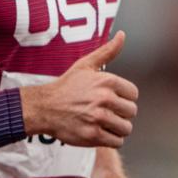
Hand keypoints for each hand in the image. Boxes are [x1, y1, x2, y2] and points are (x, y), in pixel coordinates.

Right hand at [20, 33, 139, 146]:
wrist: (44, 107)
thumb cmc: (67, 86)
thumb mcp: (86, 65)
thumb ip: (107, 52)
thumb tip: (123, 35)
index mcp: (108, 81)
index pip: (134, 95)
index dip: (124, 98)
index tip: (111, 100)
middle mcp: (105, 99)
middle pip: (131, 112)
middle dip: (121, 114)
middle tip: (107, 113)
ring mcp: (98, 118)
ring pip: (126, 128)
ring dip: (118, 128)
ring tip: (105, 123)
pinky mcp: (92, 135)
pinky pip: (117, 142)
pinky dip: (111, 139)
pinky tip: (101, 133)